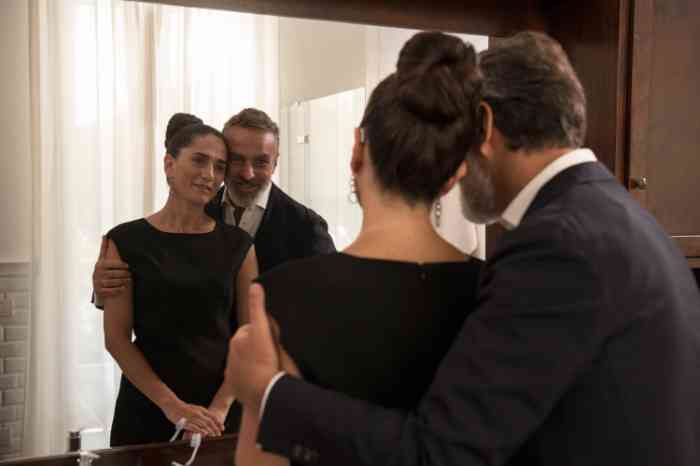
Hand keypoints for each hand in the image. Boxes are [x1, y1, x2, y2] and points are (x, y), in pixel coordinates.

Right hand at [94, 236, 130, 297]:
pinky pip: (111, 291)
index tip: (128, 266)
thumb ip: (105, 248)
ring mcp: (97, 282)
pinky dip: (118, 289)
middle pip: (114, 274)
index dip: (121, 265)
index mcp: (99, 264)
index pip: (112, 264)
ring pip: (114, 282)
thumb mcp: (103, 260)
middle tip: (131, 274)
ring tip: (129, 280)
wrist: (98, 287)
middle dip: (124, 274)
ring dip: (123, 281)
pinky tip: (123, 288)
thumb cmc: (103, 270)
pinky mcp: (99, 291)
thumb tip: (105, 235)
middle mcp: (97, 273)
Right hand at [161, 398, 224, 436]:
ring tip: (214, 436)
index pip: (212, 416)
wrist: (172, 404)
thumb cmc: (183, 407)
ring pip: (203, 425)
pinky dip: (200, 430)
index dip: (218, 423)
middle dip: (215, 429)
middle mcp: (198, 413)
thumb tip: (206, 420)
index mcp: (201, 409)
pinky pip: (195, 427)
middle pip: (209, 422)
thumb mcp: (194, 408)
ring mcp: (192, 417)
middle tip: (218, 435)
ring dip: (209, 431)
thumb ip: (200, 413)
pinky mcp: (186, 421)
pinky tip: (204, 434)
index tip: (222, 428)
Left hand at [225, 284, 279, 408]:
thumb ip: (257, 307)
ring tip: (268, 368)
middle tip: (272, 354)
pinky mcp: (235, 385)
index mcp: (239, 338)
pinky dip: (249, 377)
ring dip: (254, 362)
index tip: (273, 340)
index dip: (264, 333)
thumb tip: (254, 285)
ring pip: (245, 360)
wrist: (265, 393)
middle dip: (257, 347)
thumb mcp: (265, 331)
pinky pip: (242, 378)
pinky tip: (261, 379)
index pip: (253, 328)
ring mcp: (232, 370)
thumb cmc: (268, 362)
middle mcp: (232, 353)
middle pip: (248, 344)